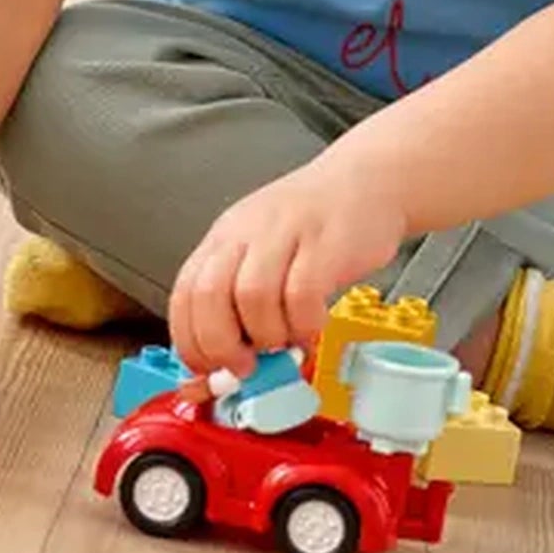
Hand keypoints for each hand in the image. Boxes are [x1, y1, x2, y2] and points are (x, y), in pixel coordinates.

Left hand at [169, 164, 406, 378]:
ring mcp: (285, 234)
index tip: (207, 371)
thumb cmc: (316, 227)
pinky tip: (312, 325)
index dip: (190, 342)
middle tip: (244, 366)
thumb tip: (217, 370)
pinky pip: (302, 294)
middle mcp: (247, 232)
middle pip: (209, 296)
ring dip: (267, 335)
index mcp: (224, 239)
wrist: (369, 181)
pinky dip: (304, 323)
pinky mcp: (325, 244)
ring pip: (253, 297)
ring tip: (286, 342)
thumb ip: (240, 306)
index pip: (184, 296)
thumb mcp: (265, 255)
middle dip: (221, 346)